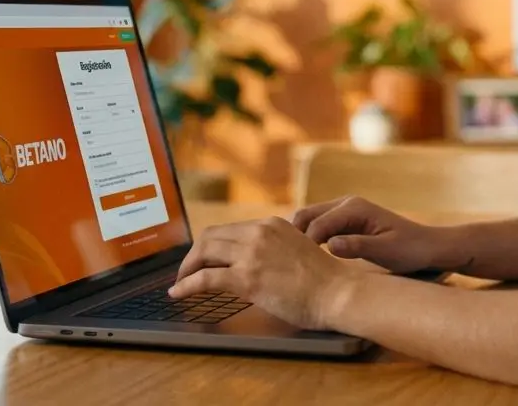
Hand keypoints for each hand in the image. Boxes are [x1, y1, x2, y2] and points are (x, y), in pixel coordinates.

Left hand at [169, 217, 355, 329]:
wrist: (339, 293)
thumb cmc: (325, 281)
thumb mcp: (296, 251)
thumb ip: (274, 250)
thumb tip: (254, 265)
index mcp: (272, 225)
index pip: (229, 229)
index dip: (210, 245)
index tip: (203, 258)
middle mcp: (260, 232)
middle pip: (210, 236)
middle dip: (194, 254)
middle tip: (187, 271)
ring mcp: (252, 253)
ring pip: (204, 252)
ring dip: (187, 268)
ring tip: (181, 282)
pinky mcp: (247, 277)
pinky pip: (205, 278)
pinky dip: (186, 285)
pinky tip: (178, 293)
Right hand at [291, 196, 449, 274]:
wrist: (427, 246)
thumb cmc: (410, 250)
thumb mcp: (386, 251)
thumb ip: (358, 246)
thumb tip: (331, 245)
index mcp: (355, 208)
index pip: (317, 224)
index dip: (304, 246)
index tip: (295, 268)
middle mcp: (346, 204)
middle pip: (306, 215)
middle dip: (294, 238)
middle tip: (287, 264)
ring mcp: (344, 211)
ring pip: (308, 220)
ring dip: (299, 239)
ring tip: (292, 264)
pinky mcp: (344, 221)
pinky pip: (318, 227)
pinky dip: (308, 239)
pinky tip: (306, 260)